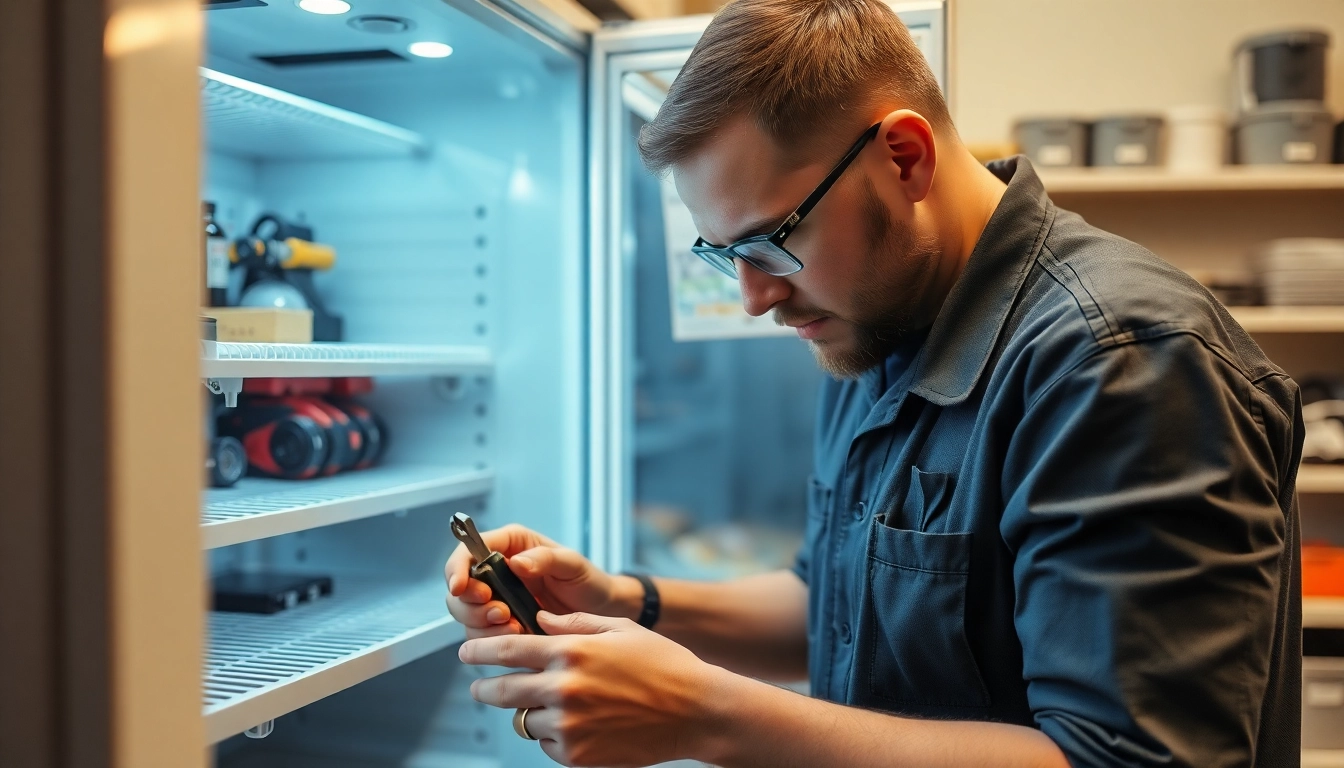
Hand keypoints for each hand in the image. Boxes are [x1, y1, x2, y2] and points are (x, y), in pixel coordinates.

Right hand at [444, 524, 629, 638]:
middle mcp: (496, 570)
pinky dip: (492, 639)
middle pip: (459, 587)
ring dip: (482, 624)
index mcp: (509, 545)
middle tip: (501, 613)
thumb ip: (545, 559)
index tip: (460, 587)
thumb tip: (517, 562)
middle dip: (472, 604)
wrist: (599, 612)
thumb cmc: (587, 580)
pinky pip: (480, 634)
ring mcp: (495, 598)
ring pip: (465, 614)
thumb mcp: (571, 564)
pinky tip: (517, 634)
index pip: (468, 551)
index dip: (457, 568)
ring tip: (515, 626)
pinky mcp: (499, 624)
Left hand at [460, 611, 726, 767]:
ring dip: (527, 712)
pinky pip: (547, 745)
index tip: (468, 653)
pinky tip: (573, 724)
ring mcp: (570, 726)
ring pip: (525, 720)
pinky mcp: (578, 755)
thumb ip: (574, 623)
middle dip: (485, 688)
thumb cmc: (664, 666)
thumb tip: (540, 621)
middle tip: (481, 687)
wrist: (696, 711)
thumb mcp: (620, 629)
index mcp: (572, 652)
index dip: (481, 651)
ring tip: (545, 705)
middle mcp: (565, 689)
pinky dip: (552, 735)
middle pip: (503, 691)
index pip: (508, 650)